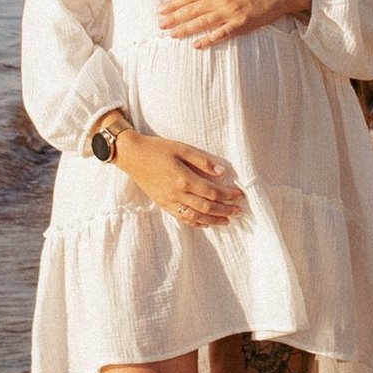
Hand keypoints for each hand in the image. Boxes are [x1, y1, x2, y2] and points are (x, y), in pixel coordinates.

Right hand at [117, 134, 246, 228]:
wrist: (132, 156)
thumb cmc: (157, 149)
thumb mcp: (181, 148)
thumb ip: (202, 161)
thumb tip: (222, 172)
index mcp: (183, 179)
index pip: (211, 191)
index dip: (228, 195)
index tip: (240, 195)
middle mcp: (177, 194)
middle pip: (206, 207)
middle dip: (225, 210)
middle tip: (239, 212)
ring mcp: (169, 201)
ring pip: (195, 216)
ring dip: (213, 220)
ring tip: (227, 221)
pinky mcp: (163, 204)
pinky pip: (182, 218)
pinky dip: (196, 222)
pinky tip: (205, 223)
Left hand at [158, 0, 313, 46]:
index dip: (175, 3)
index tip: (162, 9)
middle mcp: (221, 0)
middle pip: (193, 11)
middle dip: (174, 18)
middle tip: (160, 24)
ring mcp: (231, 14)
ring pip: (203, 23)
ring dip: (186, 29)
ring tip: (172, 35)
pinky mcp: (241, 25)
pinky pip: (221, 34)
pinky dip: (208, 40)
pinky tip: (196, 45)